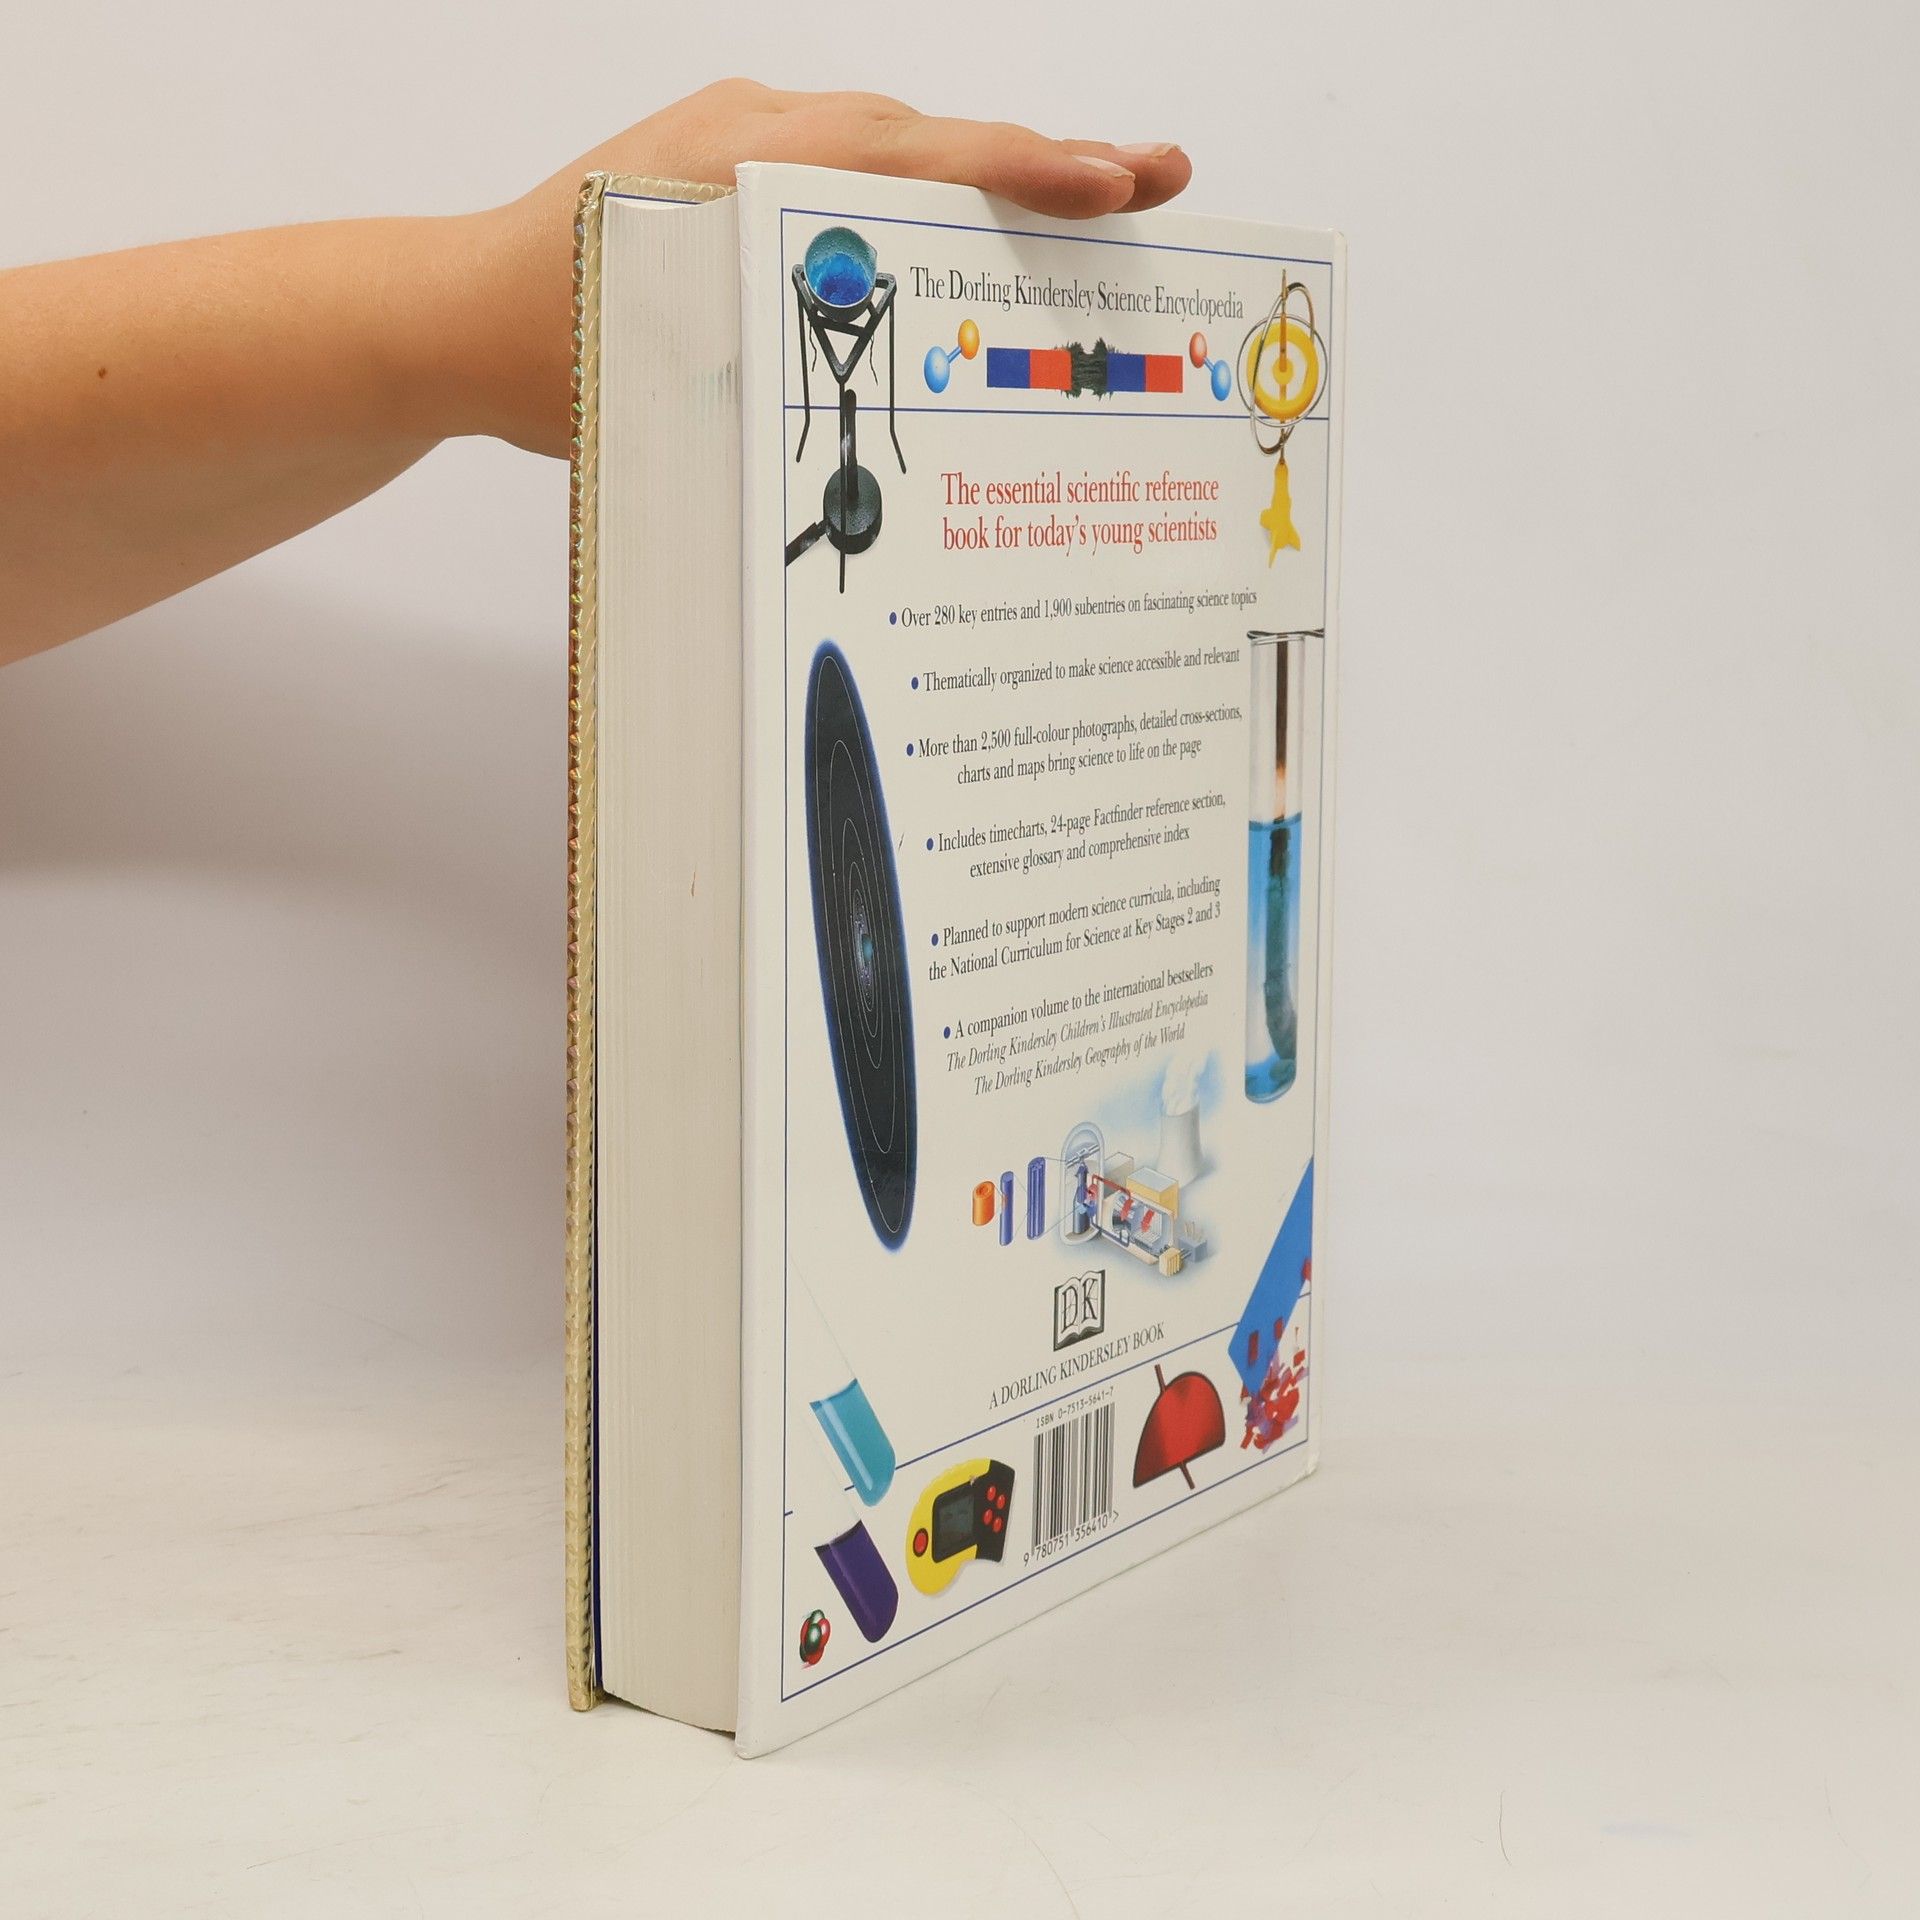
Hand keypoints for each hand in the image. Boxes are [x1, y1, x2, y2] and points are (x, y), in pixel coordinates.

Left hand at [464, 81, 1191, 454]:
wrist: (450, 316)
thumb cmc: (545, 355)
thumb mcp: (665, 378)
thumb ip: (773, 375)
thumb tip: (891, 416)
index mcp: (744, 166)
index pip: (911, 158)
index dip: (1020, 174)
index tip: (1109, 184)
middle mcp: (758, 133)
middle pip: (932, 140)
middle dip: (1050, 162)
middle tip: (1157, 179)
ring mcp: (750, 142)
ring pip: (904, 152)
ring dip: (998, 178)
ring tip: (1102, 201)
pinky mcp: (741, 170)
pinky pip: (858, 174)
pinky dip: (930, 197)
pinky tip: (982, 231)